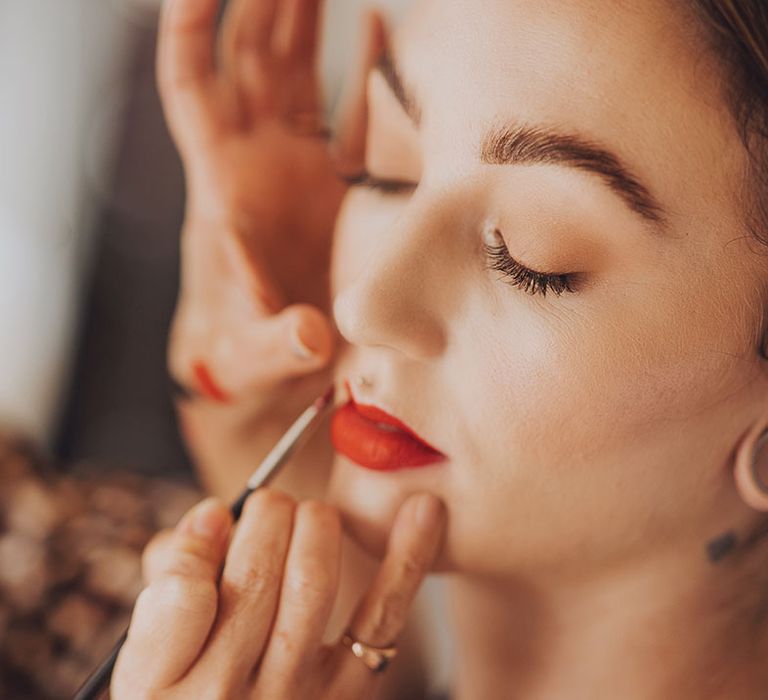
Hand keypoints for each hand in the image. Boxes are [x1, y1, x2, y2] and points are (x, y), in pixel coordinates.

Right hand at [113, 490, 445, 698]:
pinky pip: (381, 617)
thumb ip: (167, 577)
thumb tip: (213, 514)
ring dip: (313, 524)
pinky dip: (407, 557)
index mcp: (158, 687)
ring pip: (312, 582)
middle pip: (253, 578)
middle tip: (269, 505)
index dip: (199, 543)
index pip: (181, 597)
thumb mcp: (149, 647)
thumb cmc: (190, 680)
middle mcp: (225, 699)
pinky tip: (424, 511)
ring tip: (305, 515)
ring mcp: (293, 697)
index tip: (213, 518)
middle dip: (265, 515)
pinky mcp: (349, 693)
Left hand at [158, 0, 384, 402]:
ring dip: (306, 13)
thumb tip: (309, 335)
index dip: (191, 30)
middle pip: (251, 56)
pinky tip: (378, 27)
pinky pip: (347, 111)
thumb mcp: (251, 358)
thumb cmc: (243, 358)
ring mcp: (296, 166)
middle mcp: (258, 162)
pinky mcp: (332, 183)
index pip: (193, 86)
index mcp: (224, 186)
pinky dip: (362, 68)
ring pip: (295, 69)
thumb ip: (275, 345)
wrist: (265, 364)